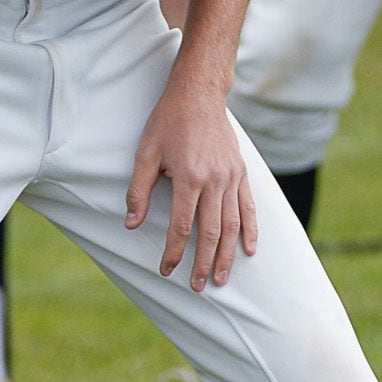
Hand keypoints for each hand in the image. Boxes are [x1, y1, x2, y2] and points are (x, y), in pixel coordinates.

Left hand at [128, 78, 258, 290]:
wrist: (199, 95)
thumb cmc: (168, 122)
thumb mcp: (145, 153)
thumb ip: (138, 191)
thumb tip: (131, 224)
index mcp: (189, 177)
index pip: (183, 226)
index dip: (174, 252)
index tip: (166, 269)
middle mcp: (215, 181)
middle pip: (211, 232)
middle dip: (203, 263)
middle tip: (197, 286)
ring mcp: (232, 177)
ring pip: (232, 225)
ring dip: (226, 255)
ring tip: (220, 278)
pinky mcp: (241, 172)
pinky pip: (249, 208)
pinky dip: (250, 231)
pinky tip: (249, 251)